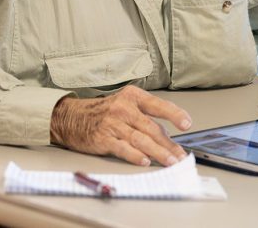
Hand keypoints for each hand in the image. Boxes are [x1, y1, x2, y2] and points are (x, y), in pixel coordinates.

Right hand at [50, 85, 192, 165]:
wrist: (70, 117)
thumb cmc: (103, 112)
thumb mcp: (125, 104)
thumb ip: (144, 116)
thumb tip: (167, 136)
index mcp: (133, 97)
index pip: (158, 105)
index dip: (175, 114)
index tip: (187, 124)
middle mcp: (123, 108)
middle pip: (151, 127)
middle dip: (169, 143)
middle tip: (180, 155)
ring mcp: (112, 124)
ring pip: (140, 139)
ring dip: (157, 152)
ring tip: (169, 161)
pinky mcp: (102, 138)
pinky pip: (122, 148)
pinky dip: (134, 156)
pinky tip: (145, 161)